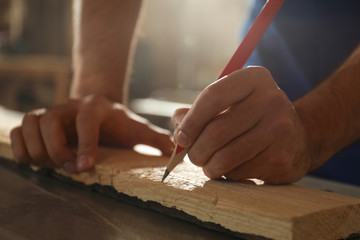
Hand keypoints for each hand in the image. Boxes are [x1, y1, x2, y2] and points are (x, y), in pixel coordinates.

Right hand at [10, 94, 172, 172]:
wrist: (97, 104)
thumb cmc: (118, 121)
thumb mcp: (137, 127)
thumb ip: (155, 139)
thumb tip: (176, 152)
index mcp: (95, 108)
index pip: (86, 122)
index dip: (84, 145)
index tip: (85, 167)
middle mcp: (69, 106)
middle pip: (50, 123)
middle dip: (58, 151)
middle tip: (72, 169)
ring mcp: (50, 111)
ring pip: (30, 125)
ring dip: (38, 150)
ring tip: (54, 165)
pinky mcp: (37, 120)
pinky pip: (19, 131)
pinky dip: (21, 147)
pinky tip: (37, 160)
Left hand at [171, 67, 312, 183]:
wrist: (300, 137)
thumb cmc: (254, 118)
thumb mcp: (231, 103)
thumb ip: (200, 110)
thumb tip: (178, 124)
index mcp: (254, 78)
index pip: (213, 96)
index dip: (191, 121)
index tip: (181, 137)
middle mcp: (271, 99)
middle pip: (216, 130)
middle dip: (196, 150)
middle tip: (194, 157)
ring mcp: (279, 129)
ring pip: (225, 156)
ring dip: (209, 166)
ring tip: (209, 164)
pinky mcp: (281, 157)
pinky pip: (239, 172)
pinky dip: (227, 174)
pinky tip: (232, 168)